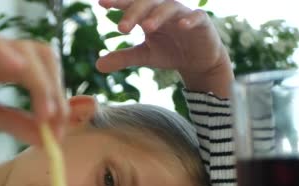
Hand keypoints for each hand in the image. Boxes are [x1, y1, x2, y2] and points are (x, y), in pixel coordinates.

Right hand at [0, 33, 68, 145]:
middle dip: (57, 91)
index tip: (62, 130)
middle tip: (58, 124)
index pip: (47, 70)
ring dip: (42, 84)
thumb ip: (17, 124)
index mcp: (8, 63)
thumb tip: (47, 140)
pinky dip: (9, 58)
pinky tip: (20, 73)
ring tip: (45, 115)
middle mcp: (0, 50)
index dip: (60, 97)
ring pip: (26, 54)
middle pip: (45, 57)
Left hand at [96, 0, 233, 96]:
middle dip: (133, 13)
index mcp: (147, 14)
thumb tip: (97, 66)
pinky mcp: (201, 23)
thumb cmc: (169, 51)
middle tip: (121, 29)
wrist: (198, 60)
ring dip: (157, 16)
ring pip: (169, 8)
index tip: (101, 3)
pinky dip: (189, 20)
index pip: (130, 4)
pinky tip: (181, 26)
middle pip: (147, 3)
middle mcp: (163, 10)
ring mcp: (182, 14)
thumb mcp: (143, 55)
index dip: (117, 1)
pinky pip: (196, 17)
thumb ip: (122, 58)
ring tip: (146, 28)